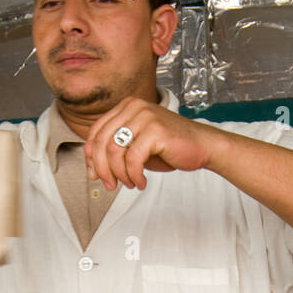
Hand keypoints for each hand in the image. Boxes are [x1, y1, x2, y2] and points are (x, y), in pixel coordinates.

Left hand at [84, 97, 217, 190]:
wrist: (201, 146)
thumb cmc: (168, 147)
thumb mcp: (135, 146)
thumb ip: (115, 150)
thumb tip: (92, 168)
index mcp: (126, 106)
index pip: (96, 132)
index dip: (91, 157)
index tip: (96, 175)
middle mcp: (133, 107)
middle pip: (101, 142)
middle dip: (102, 169)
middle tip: (110, 185)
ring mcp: (144, 116)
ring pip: (114, 151)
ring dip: (119, 174)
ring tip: (129, 183)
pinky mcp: (155, 130)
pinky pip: (133, 159)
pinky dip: (134, 175)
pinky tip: (141, 182)